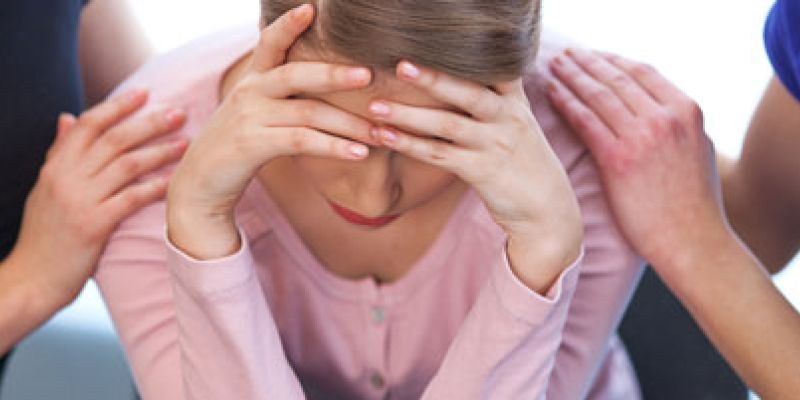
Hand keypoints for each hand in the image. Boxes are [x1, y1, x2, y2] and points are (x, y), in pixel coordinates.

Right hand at [8, 89, 187, 308]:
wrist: (31, 279)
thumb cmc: (44, 235)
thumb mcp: (44, 188)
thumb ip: (59, 152)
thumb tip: (66, 116)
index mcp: (55, 165)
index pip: (88, 123)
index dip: (118, 106)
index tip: (145, 93)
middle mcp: (66, 177)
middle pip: (114, 139)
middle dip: (150, 123)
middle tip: (179, 113)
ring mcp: (79, 200)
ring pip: (127, 165)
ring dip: (161, 152)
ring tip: (187, 144)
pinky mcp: (93, 225)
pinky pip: (131, 198)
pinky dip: (156, 187)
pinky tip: (176, 181)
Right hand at [167, 4, 375, 259]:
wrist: (200, 184)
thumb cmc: (238, 147)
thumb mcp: (254, 113)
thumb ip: (281, 96)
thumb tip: (321, 83)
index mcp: (253, 80)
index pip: (269, 43)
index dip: (289, 24)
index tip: (312, 7)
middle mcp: (250, 92)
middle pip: (297, 74)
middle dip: (335, 74)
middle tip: (369, 75)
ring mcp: (249, 117)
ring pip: (308, 112)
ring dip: (349, 124)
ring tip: (380, 132)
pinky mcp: (252, 145)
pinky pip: (301, 141)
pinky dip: (334, 147)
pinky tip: (359, 153)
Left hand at [369, 62, 582, 292]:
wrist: (546, 209)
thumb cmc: (522, 161)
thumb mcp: (516, 123)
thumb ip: (492, 99)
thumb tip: (455, 76)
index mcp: (514, 101)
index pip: (494, 67)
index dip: (465, 54)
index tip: (432, 42)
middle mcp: (507, 118)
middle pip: (468, 91)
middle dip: (433, 78)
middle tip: (400, 66)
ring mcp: (495, 145)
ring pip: (448, 124)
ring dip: (409, 114)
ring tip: (376, 106)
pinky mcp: (482, 171)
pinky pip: (439, 154)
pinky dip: (410, 144)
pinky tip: (386, 136)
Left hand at [546, 48, 727, 271]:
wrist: (691, 240)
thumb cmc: (693, 203)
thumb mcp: (698, 149)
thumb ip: (677, 123)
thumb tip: (658, 107)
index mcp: (686, 109)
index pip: (642, 72)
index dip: (612, 62)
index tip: (593, 57)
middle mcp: (665, 117)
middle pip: (616, 78)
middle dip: (586, 63)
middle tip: (566, 56)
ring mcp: (641, 136)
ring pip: (597, 95)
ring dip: (571, 76)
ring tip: (553, 68)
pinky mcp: (618, 159)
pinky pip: (585, 121)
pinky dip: (566, 103)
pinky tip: (552, 93)